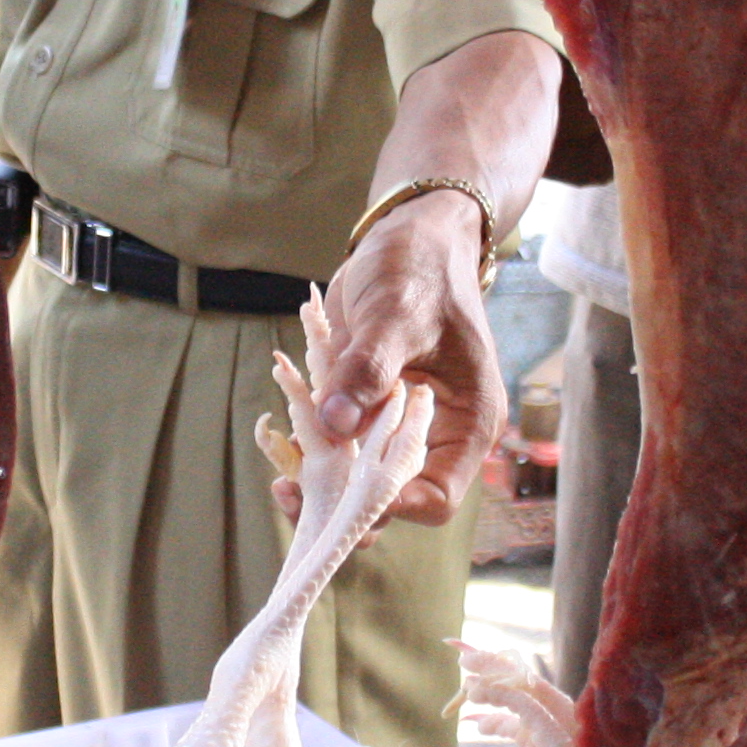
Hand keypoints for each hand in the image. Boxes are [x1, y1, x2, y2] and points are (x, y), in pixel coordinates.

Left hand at [286, 194, 502, 525]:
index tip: (344, 500)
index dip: (392, 507)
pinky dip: (308, 451)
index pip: (436, 496)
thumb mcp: (397, 314)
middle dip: (342, 506)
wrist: (408, 239)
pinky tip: (279, 442)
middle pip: (391, 500)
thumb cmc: (420, 270)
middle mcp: (434, 436)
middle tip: (290, 496)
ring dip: (318, 483)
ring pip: (357, 481)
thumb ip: (368, 369)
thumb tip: (334, 422)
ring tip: (280, 480)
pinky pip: (336, 448)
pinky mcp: (363, 413)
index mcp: (467, 423)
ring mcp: (395, 427)